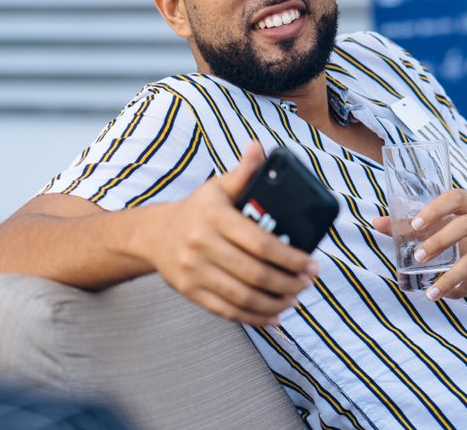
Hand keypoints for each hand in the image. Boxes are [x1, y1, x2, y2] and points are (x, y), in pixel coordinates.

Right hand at [145, 142, 320, 325]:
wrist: (154, 235)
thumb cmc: (197, 210)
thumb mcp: (217, 188)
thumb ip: (242, 172)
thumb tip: (259, 147)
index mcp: (214, 216)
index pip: (260, 242)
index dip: (290, 257)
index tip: (312, 264)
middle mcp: (201, 244)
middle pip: (255, 273)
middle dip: (288, 283)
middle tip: (307, 283)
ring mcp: (194, 271)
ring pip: (243, 296)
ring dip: (275, 302)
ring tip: (294, 299)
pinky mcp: (190, 292)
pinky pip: (227, 311)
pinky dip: (254, 318)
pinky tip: (274, 316)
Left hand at [373, 189, 466, 300]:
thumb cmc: (461, 232)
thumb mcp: (442, 223)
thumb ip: (409, 224)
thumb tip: (377, 222)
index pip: (454, 198)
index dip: (435, 210)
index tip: (415, 225)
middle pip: (466, 225)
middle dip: (440, 241)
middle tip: (419, 257)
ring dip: (451, 277)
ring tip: (431, 292)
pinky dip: (462, 289)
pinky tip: (447, 295)